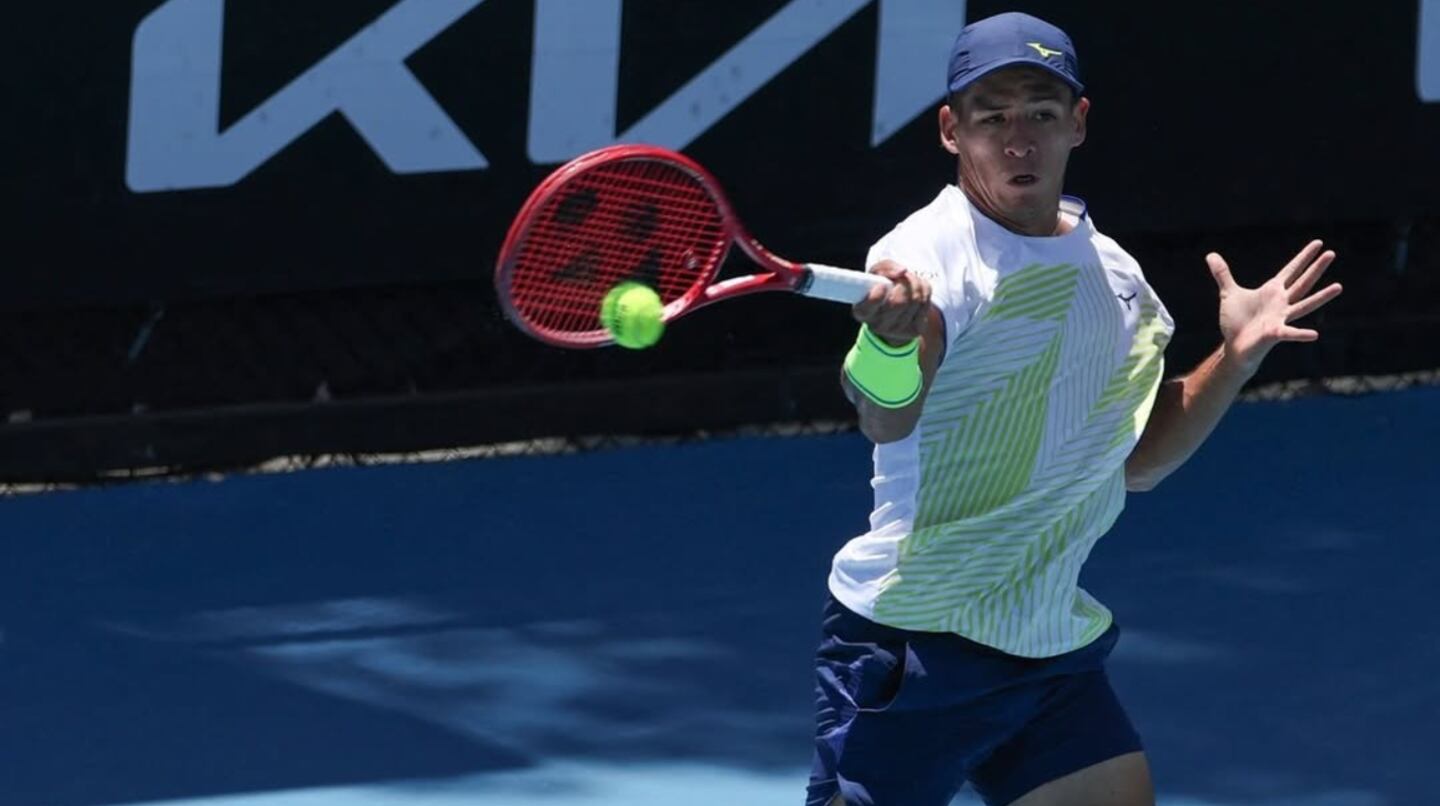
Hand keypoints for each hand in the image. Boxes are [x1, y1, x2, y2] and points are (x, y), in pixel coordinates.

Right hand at [853, 260, 931, 346]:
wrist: (896, 309)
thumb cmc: (882, 287)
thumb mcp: (877, 274)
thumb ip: (885, 267)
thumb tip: (902, 271)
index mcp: (862, 312)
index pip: (867, 308)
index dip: (876, 297)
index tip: (881, 286)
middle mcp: (877, 326)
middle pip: (898, 302)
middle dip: (904, 283)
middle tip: (903, 276)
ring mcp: (896, 331)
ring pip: (915, 301)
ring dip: (916, 283)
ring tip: (911, 280)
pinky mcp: (913, 331)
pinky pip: (925, 304)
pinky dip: (925, 290)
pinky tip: (918, 290)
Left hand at [1206, 239, 1342, 375]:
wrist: (1235, 346)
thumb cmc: (1236, 322)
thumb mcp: (1228, 293)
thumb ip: (1222, 274)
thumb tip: (1211, 255)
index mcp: (1272, 291)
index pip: (1291, 270)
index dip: (1303, 257)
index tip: (1318, 243)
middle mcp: (1281, 303)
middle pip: (1302, 282)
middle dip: (1315, 268)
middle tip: (1331, 253)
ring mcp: (1280, 318)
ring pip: (1304, 305)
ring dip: (1321, 297)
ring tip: (1339, 287)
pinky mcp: (1275, 334)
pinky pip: (1289, 333)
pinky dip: (1300, 334)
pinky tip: (1314, 334)